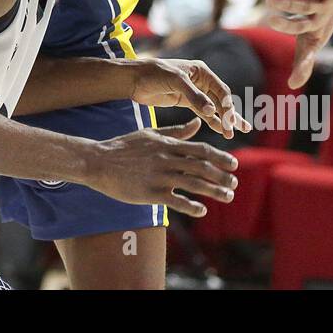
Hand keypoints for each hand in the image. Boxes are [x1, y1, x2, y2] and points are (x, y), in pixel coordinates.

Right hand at [84, 120, 238, 217]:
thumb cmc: (125, 147)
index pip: (200, 150)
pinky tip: (202, 210)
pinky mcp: (150, 193)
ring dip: (214, 191)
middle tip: (234, 184)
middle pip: (201, 167)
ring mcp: (159, 176)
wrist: (99, 161)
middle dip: (221, 176)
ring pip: (193, 184)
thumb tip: (197, 123)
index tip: (234, 164)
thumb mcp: (150, 134)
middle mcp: (166, 159)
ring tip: (227, 196)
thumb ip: (176, 131)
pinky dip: (192, 206)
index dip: (220, 157)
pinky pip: (176, 200)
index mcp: (167, 144)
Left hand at [131, 58, 251, 139]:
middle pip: (220, 100)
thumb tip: (211, 110)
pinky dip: (212, 121)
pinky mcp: (185, 101)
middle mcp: (200, 80)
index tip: (230, 120)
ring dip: (225, 119)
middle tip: (239, 130)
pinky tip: (221, 130)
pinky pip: (203, 113)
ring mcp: (193, 92)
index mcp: (201, 71)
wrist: (135, 80)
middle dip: (230, 115)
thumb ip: (193, 96)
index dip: (227, 106)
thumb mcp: (176, 82)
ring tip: (238, 131)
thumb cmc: (155, 74)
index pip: (221, 90)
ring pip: (214, 107)